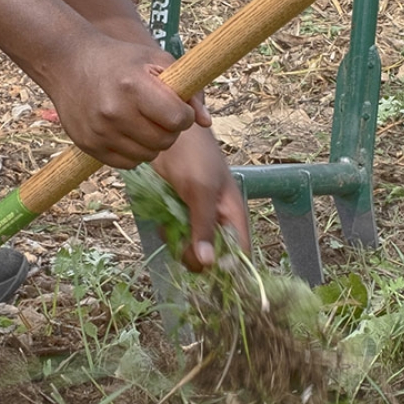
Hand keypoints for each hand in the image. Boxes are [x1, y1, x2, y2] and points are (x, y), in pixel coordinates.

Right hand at [42, 34, 208, 168]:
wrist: (69, 62)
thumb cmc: (120, 60)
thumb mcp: (156, 61)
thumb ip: (188, 90)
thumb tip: (206, 123)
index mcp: (134, 87)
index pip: (177, 119)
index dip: (183, 115)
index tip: (176, 106)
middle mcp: (115, 112)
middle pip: (165, 141)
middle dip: (169, 129)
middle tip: (158, 113)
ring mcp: (99, 132)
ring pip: (147, 156)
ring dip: (152, 142)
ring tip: (141, 120)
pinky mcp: (88, 146)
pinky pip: (127, 164)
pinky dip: (133, 152)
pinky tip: (126, 131)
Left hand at [152, 127, 249, 270]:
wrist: (169, 135)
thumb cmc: (195, 156)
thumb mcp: (202, 191)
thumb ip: (205, 226)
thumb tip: (208, 263)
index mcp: (233, 215)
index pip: (240, 253)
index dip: (228, 267)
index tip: (207, 266)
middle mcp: (218, 221)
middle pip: (211, 258)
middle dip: (195, 254)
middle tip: (182, 240)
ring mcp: (197, 219)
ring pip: (190, 249)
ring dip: (178, 242)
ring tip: (170, 222)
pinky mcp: (178, 214)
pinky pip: (175, 235)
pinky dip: (168, 231)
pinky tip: (162, 217)